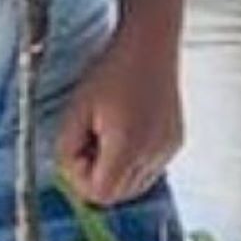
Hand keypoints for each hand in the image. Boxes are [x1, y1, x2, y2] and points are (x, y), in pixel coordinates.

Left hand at [51, 25, 184, 206]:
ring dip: (116, 170)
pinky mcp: (174, 144)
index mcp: (127, 148)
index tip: (77, 149)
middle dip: (98, 176)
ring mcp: (167, 151)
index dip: (81, 178)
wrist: (149, 46)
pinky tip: (128, 129)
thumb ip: (66, 148)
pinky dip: (133, 160)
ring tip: (109, 135)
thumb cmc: (112, 72)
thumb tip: (68, 172)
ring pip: (134, 185)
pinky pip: (149, 168)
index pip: (100, 193)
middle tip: (90, 141)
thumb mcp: (77, 109)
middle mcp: (153, 155)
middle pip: (118, 194)